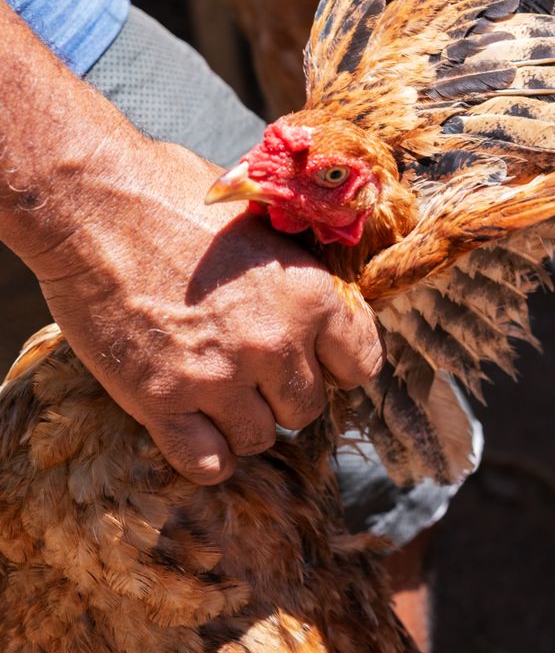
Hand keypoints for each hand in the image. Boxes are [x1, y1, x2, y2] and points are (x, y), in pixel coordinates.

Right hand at [32, 138, 381, 485]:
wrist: (91, 203)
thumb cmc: (173, 193)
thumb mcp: (257, 218)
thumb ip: (293, 267)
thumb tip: (317, 295)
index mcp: (309, 293)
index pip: (361, 363)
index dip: (336, 360)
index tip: (314, 354)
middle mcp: (273, 343)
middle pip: (308, 408)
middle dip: (285, 390)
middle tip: (253, 366)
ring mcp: (217, 377)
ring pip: (260, 438)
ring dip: (243, 420)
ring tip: (218, 386)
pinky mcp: (161, 401)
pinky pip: (207, 463)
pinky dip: (206, 453)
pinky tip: (194, 424)